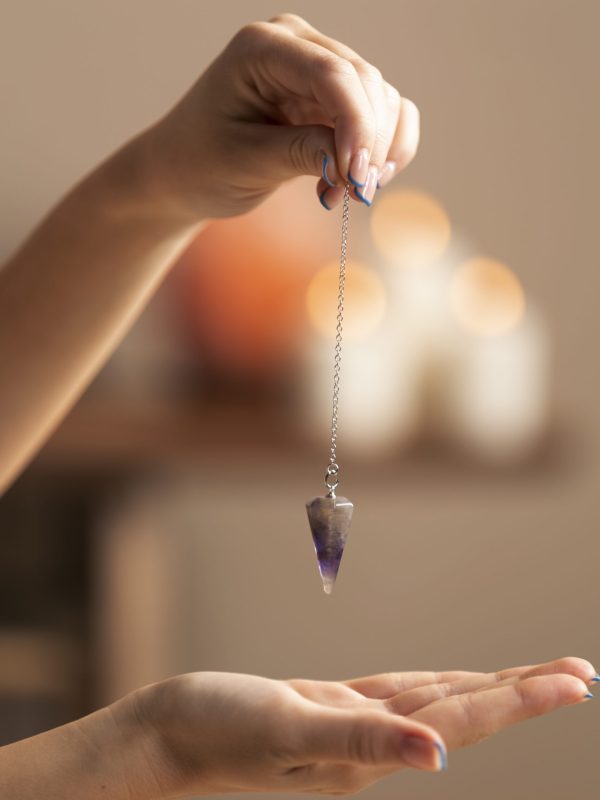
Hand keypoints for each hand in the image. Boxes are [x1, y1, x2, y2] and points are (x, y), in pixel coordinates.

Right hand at [125, 656, 595, 796]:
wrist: (166, 738)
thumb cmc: (214, 731)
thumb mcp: (283, 729)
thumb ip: (359, 739)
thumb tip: (438, 754)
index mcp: (368, 750)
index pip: (462, 719)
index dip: (520, 697)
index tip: (575, 679)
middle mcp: (371, 743)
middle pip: (463, 709)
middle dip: (523, 691)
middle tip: (581, 673)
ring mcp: (351, 727)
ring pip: (436, 700)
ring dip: (488, 687)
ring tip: (534, 678)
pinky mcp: (328, 709)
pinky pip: (398, 694)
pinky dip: (435, 685)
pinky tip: (451, 685)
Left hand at [146, 13, 418, 218]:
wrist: (185, 173)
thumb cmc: (201, 162)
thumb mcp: (246, 161)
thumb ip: (301, 153)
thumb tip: (355, 165)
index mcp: (262, 47)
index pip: (331, 73)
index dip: (356, 124)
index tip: (357, 177)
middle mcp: (297, 46)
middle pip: (365, 83)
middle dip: (368, 145)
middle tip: (349, 197)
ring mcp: (320, 69)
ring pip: (382, 101)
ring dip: (376, 154)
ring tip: (339, 195)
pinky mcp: (334, 100)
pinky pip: (384, 115)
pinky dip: (383, 151)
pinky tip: (355, 182)